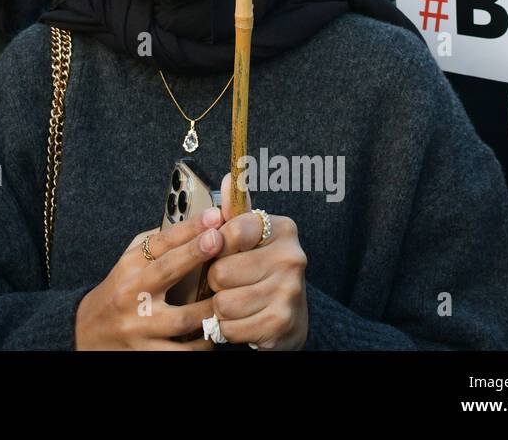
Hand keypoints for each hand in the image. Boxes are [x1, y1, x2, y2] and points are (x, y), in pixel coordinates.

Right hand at [74, 206, 225, 349]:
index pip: (159, 242)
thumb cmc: (118, 293)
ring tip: (235, 297)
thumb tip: (195, 225)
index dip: (188, 228)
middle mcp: (131, 294)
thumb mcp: (129, 263)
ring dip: (212, 308)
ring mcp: (139, 327)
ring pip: (183, 319)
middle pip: (166, 271)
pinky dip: (205, 343)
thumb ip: (155, 246)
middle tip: (221, 238)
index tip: (213, 216)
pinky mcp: (146, 354)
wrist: (87, 334)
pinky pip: (184, 352)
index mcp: (130, 267)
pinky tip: (217, 333)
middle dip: (195, 253)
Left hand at [205, 174, 308, 349]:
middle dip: (216, 282)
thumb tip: (228, 177)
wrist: (288, 317)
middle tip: (228, 282)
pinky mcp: (282, 324)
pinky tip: (241, 321)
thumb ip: (236, 210)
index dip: (215, 245)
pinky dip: (227, 329)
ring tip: (234, 302)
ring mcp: (289, 292)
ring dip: (220, 308)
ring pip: (223, 302)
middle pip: (221, 271)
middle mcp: (292, 258)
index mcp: (283, 229)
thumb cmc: (260, 270)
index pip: (231, 230)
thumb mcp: (250, 238)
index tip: (220, 250)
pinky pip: (231, 327)